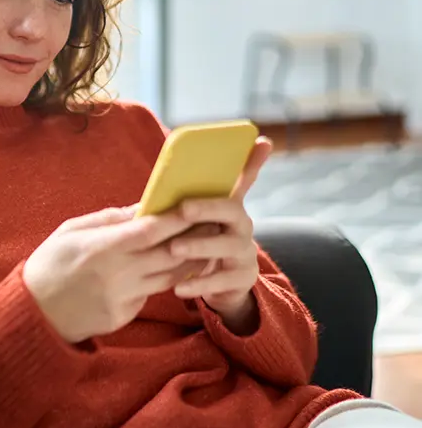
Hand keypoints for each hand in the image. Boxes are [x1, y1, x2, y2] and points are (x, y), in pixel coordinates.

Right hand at [23, 207, 207, 343]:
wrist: (34, 312)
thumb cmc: (49, 263)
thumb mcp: (71, 231)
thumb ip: (108, 219)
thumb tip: (141, 208)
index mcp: (103, 248)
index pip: (150, 230)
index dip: (176, 218)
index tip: (194, 206)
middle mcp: (118, 274)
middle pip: (169, 254)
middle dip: (194, 238)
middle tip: (213, 223)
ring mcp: (123, 298)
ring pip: (169, 278)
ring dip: (189, 262)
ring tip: (206, 246)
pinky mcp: (124, 315)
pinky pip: (150, 294)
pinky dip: (163, 281)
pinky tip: (173, 270)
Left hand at [167, 137, 273, 330]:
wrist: (220, 285)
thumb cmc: (201, 241)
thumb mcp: (195, 220)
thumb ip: (185, 198)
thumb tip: (165, 178)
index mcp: (230, 206)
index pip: (244, 178)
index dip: (253, 161)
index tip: (262, 141)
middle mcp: (242, 226)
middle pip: (232, 210)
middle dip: (207, 207)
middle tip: (183, 209)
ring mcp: (245, 252)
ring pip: (226, 246)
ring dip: (198, 245)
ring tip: (173, 249)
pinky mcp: (242, 279)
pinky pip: (221, 280)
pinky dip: (198, 283)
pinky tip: (179, 287)